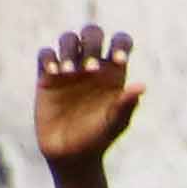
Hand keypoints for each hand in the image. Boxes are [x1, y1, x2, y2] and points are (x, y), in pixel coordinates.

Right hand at [33, 23, 141, 165]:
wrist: (70, 154)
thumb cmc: (98, 139)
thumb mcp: (114, 123)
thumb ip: (126, 105)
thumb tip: (141, 86)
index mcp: (113, 73)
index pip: (120, 42)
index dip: (121, 44)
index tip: (119, 61)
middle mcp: (91, 65)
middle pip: (92, 33)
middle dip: (92, 42)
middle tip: (91, 69)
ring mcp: (68, 69)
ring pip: (68, 39)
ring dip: (69, 49)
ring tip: (69, 72)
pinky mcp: (46, 77)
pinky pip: (45, 54)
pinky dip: (48, 58)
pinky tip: (54, 73)